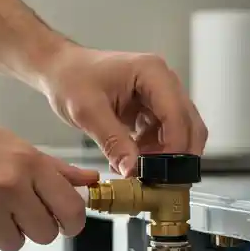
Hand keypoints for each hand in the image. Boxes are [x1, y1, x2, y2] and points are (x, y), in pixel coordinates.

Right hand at [0, 111, 99, 250]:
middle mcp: (9, 186)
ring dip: (0, 231)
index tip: (64, 222)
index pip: (71, 209)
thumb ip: (53, 169)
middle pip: (45, 234)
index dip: (71, 222)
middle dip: (32, 226)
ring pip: (13, 243)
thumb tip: (88, 182)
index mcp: (27, 163)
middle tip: (13, 209)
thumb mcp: (10, 144)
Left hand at [38, 44, 207, 176]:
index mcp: (152, 73)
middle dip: (176, 156)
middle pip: (188, 125)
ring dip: (164, 156)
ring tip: (137, 170)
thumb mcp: (88, 112)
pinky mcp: (153, 108)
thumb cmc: (71, 79)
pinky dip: (153, 152)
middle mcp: (164, 81)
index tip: (160, 173)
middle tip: (158, 181)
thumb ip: (113, 141)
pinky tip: (131, 160)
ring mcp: (160, 95)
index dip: (174, 148)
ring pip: (179, 133)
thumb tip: (133, 170)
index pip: (177, 115)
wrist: (61, 69)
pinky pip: (164, 135)